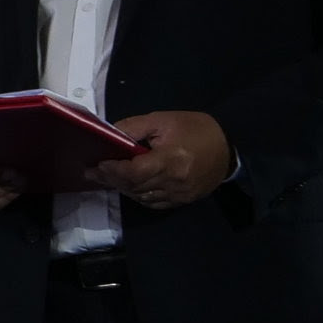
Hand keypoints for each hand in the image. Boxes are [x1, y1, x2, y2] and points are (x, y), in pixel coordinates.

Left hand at [89, 110, 228, 209]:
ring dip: (123, 188)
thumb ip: (134, 127)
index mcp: (171, 160)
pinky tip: (129, 186)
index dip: (113, 170)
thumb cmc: (195, 129)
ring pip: (141, 196)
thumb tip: (109, 135)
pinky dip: (138, 195)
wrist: (230, 146)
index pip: (134, 172)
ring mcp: (179, 194)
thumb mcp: (163, 120)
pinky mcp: (183, 200)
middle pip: (134, 186)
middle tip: (93, 172)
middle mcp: (175, 182)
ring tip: (107, 178)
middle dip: (111, 179)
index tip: (98, 164)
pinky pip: (153, 203)